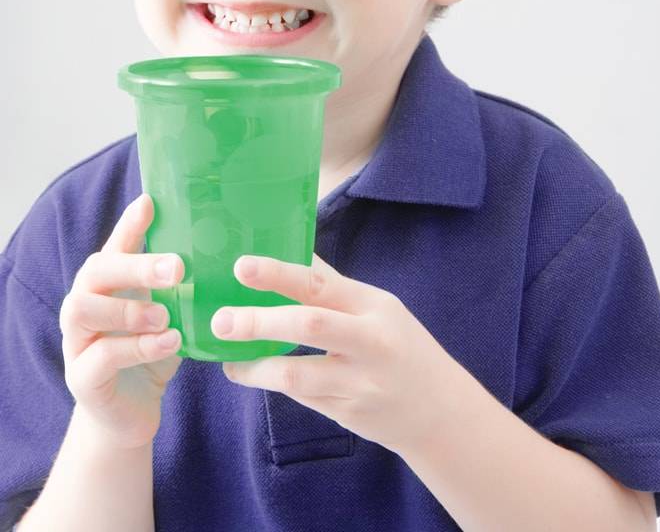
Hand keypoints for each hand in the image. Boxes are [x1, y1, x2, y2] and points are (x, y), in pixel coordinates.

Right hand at [59, 193, 185, 449]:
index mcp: (105, 286)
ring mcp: (76, 342)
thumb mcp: (167, 313)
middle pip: (94, 271)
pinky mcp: (81, 378)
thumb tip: (216, 247)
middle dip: (134, 265)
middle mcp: (83, 306)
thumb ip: (176, 286)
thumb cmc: (151, 353)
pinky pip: (101, 356)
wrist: (130, 415)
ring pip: (82, 309)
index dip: (130, 224)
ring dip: (128, 308)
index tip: (151, 202)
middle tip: (176, 267)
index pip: (113, 246)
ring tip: (166, 315)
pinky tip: (169, 342)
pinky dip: (138, 347)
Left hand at [212, 252, 454, 455]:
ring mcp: (359, 381)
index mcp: (373, 305)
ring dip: (256, 367)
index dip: (279, 274)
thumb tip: (288, 248)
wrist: (438, 409)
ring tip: (228, 360)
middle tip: (221, 321)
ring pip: (298, 374)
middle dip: (260, 322)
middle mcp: (369, 341)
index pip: (321, 283)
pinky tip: (248, 373)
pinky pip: (301, 396)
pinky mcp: (348, 413)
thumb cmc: (399, 344)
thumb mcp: (377, 307)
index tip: (241, 267)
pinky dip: (271, 383)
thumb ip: (332, 285)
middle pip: (310, 325)